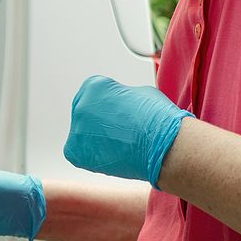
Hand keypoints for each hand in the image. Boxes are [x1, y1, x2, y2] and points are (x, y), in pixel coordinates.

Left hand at [63, 75, 191, 186]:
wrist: (165, 145)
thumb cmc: (159, 118)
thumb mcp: (140, 93)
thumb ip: (122, 96)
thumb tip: (119, 104)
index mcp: (95, 85)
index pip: (95, 94)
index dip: (110, 106)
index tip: (122, 116)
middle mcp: (81, 104)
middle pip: (86, 113)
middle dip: (100, 122)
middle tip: (120, 133)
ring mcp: (76, 129)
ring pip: (83, 135)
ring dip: (97, 139)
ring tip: (120, 145)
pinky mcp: (75, 152)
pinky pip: (80, 153)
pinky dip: (93, 156)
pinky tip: (113, 154)